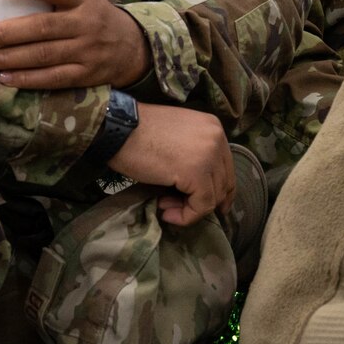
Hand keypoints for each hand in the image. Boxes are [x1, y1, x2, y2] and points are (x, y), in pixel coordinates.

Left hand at [0, 0, 149, 89]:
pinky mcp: (85, 74)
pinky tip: (5, 77)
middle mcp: (87, 24)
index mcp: (85, 0)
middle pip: (43, 27)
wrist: (133, 48)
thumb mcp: (85, 0)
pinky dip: (26, 79)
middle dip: (7, 33)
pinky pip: (52, 78)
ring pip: (43, 55)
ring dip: (10, 58)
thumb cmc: (97, 19)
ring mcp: (87, 51)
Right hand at [107, 103, 235, 226]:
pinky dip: (186, 216)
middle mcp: (217, 138)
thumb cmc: (137, 133)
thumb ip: (193, 155)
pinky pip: (202, 205)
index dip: (218, 189)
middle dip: (204, 202)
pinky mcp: (197, 172)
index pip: (226, 165)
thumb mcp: (176, 139)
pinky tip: (165, 212)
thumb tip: (197, 188)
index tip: (201, 204)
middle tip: (176, 208)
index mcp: (213, 127)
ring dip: (190, 209)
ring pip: (214, 196)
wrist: (117, 129)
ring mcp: (210, 155)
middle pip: (224, 182)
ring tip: (165, 207)